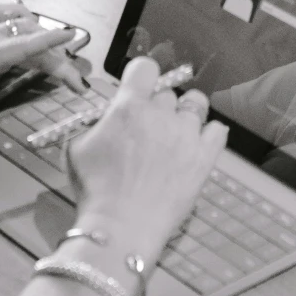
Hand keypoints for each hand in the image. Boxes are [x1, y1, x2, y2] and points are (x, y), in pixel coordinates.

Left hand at [0, 2, 84, 132]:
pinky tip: (25, 22)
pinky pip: (3, 19)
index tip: (75, 44)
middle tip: (76, 79)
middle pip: (31, 42)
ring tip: (61, 52)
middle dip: (58, 57)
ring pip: (20, 27)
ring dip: (43, 36)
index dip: (52, 47)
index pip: (24, 48)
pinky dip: (21, 19)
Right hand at [65, 56, 228, 265]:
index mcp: (129, 107)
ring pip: (197, 104)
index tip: (139, 90)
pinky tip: (195, 146)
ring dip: (186, 114)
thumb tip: (108, 116)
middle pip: (168, 92)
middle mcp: (161, 114)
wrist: (121, 228)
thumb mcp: (77, 147)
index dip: (142, 76)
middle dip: (159, 106)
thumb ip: (94, 123)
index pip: (145, 67)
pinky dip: (209, 135)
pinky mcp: (204, 158)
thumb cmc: (95, 190)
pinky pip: (218, 130)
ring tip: (176, 132)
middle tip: (149, 129)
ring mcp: (186, 135)